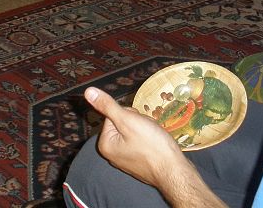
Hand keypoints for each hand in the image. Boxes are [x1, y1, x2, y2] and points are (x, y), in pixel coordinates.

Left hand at [84, 87, 226, 206]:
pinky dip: (149, 139)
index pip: (113, 114)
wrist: (173, 171)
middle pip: (122, 122)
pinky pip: (141, 142)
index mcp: (105, 144)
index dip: (128, 114)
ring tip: (154, 137)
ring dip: (145, 129)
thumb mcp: (128, 121)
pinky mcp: (138, 162)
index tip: (139, 124)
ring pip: (134, 131)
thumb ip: (108, 106)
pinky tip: (156, 144)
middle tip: (148, 131)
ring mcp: (125, 159)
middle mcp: (111, 154)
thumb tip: (88, 92)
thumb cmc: (151, 145)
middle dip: (137, 121)